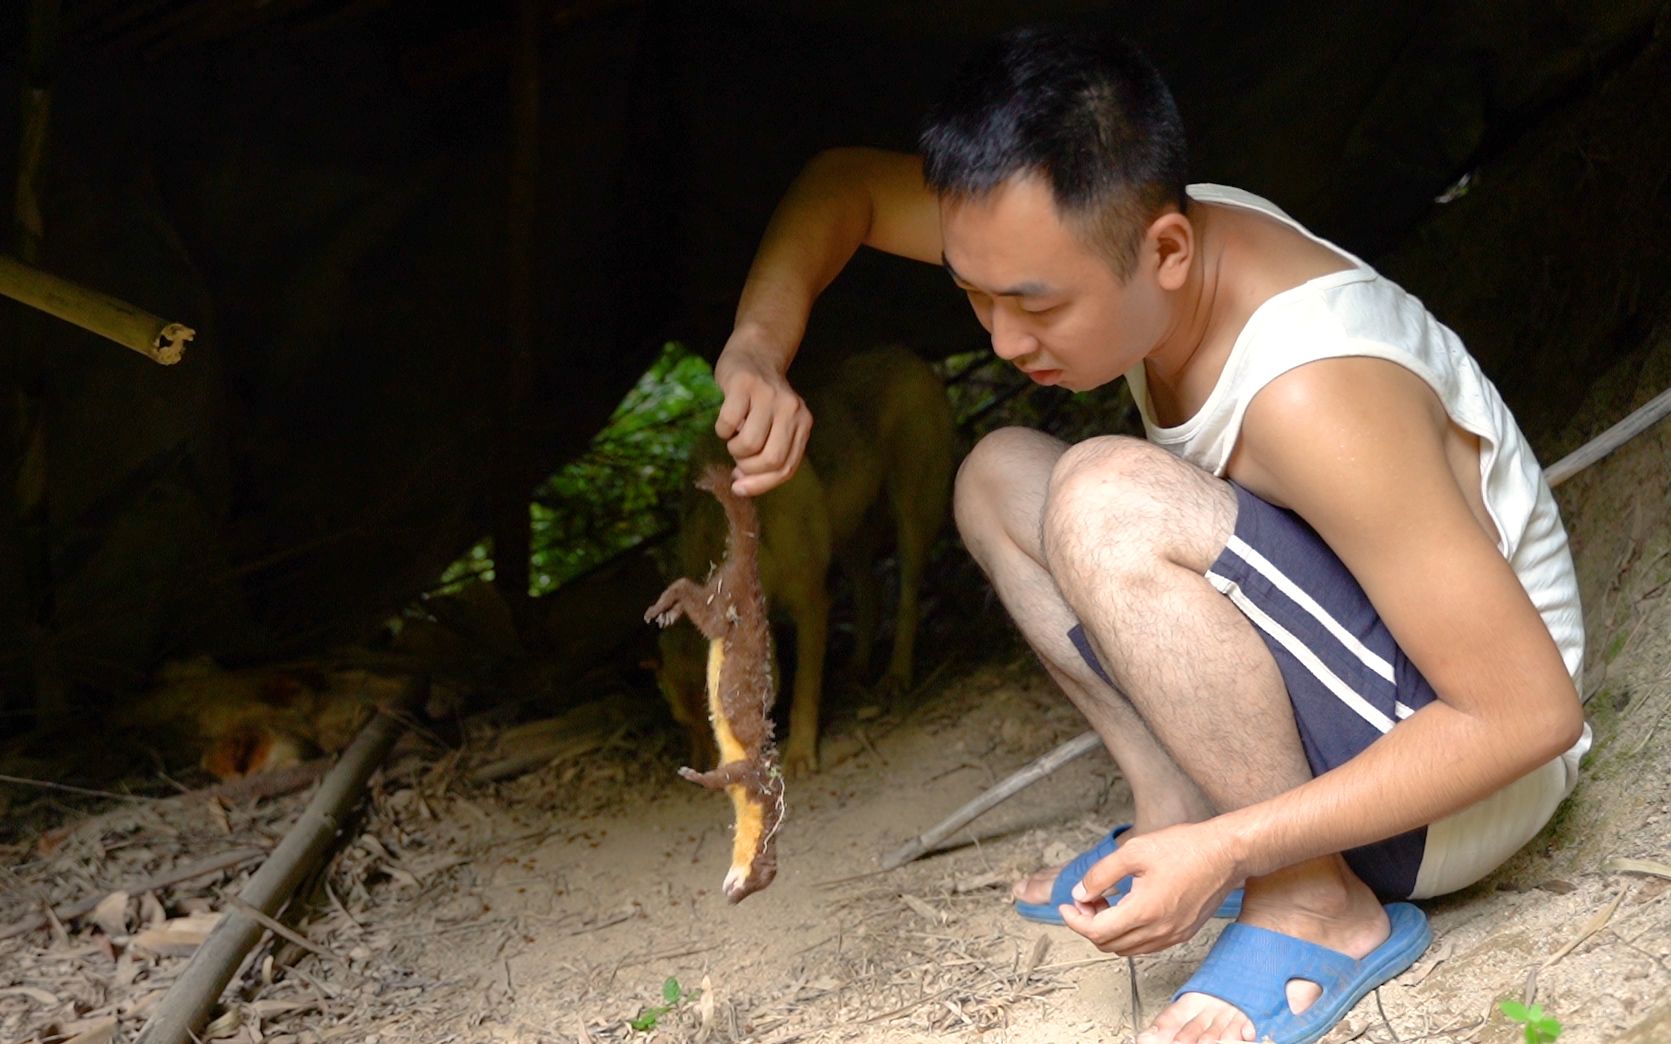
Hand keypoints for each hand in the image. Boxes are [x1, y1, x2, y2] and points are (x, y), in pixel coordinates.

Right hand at [712, 333, 812, 495]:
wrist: (755, 353)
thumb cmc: (762, 399)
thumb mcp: (776, 425)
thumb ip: (767, 453)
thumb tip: (741, 484)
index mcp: (803, 424)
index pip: (787, 467)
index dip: (762, 484)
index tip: (740, 488)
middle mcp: (791, 409)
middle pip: (772, 459)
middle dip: (749, 468)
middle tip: (739, 459)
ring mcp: (769, 396)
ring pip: (749, 443)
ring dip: (734, 448)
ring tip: (733, 437)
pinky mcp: (745, 384)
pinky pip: (729, 423)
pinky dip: (722, 430)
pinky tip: (726, 422)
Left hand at [1059, 821, 1239, 954]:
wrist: (1227, 854)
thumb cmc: (1186, 848)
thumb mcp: (1134, 851)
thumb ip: (1101, 874)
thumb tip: (1080, 893)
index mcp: (1144, 912)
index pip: (1096, 932)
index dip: (1075, 921)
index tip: (1066, 906)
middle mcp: (1159, 931)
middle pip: (1109, 945)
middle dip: (1089, 925)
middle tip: (1085, 899)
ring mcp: (1173, 935)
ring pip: (1127, 949)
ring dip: (1108, 931)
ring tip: (1104, 902)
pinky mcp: (1183, 933)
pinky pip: (1146, 945)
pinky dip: (1128, 934)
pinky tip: (1127, 909)